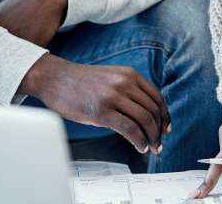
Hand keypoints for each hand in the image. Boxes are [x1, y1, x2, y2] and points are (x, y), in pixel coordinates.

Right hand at [19, 53, 170, 154]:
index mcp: (129, 74)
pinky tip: (140, 146)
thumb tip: (144, 112)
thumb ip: (128, 89)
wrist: (55, 78)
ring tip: (151, 147)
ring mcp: (113, 97)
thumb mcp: (111, 78)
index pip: (156, 97)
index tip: (166, 128)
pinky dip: (139, 140)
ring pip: (144, 120)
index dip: (164, 116)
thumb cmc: (81, 82)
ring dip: (152, 137)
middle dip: (159, 130)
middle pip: (153, 110)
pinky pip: (129, 129)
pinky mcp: (102, 112)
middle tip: (160, 143)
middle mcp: (125, 83)